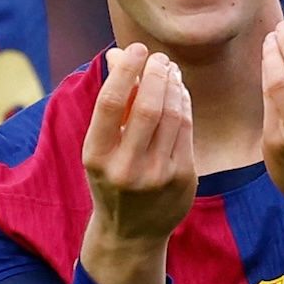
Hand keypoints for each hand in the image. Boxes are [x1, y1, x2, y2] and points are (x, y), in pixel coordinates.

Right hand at [80, 45, 194, 283]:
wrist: (130, 234)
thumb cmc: (111, 179)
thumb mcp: (100, 147)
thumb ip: (112, 103)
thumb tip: (119, 54)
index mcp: (97, 157)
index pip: (112, 102)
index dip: (127, 70)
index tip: (137, 49)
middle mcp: (127, 168)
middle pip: (149, 106)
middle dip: (157, 74)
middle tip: (159, 58)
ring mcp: (158, 175)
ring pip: (173, 115)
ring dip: (173, 86)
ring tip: (169, 71)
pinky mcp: (183, 178)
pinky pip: (187, 130)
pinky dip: (184, 105)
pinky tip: (179, 93)